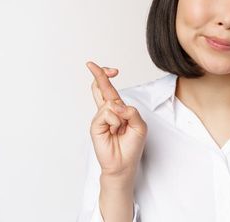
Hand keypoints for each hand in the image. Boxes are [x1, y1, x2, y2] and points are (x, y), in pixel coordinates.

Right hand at [86, 61, 146, 178]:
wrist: (124, 164)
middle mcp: (107, 111)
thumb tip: (116, 104)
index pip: (109, 89)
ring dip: (119, 115)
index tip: (111, 70)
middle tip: (90, 64)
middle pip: (100, 88)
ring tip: (120, 130)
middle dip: (98, 74)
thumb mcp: (140, 125)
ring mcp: (100, 118)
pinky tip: (114, 131)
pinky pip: (106, 113)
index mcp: (118, 109)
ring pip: (110, 103)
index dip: (107, 76)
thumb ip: (131, 111)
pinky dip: (114, 121)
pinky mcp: (95, 125)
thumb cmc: (132, 146)